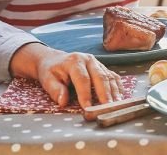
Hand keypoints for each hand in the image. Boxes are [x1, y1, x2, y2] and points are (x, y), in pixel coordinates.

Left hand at [9, 43, 123, 108]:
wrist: (54, 59)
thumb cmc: (51, 71)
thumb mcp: (47, 80)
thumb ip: (55, 90)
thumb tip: (63, 102)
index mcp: (75, 61)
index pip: (83, 79)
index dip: (86, 94)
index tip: (87, 107)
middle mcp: (89, 59)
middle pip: (100, 76)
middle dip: (105, 94)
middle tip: (107, 108)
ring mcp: (97, 62)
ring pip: (109, 76)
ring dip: (114, 91)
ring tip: (116, 104)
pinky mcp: (102, 66)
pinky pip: (113, 76)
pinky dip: (117, 86)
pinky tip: (119, 96)